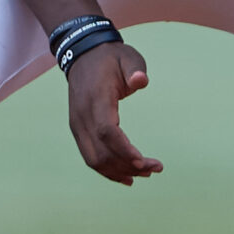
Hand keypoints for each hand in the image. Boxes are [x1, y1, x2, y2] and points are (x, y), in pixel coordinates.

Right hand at [65, 42, 161, 184]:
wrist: (83, 55)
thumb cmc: (110, 58)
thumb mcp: (128, 57)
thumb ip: (135, 69)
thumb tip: (141, 80)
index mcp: (96, 99)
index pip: (106, 131)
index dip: (123, 150)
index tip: (143, 161)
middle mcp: (82, 116)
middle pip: (101, 152)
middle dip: (128, 166)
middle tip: (155, 169)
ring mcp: (78, 125)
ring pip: (94, 160)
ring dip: (119, 172)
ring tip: (145, 174)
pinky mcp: (79, 130)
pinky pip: (90, 157)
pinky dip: (107, 170)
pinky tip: (125, 177)